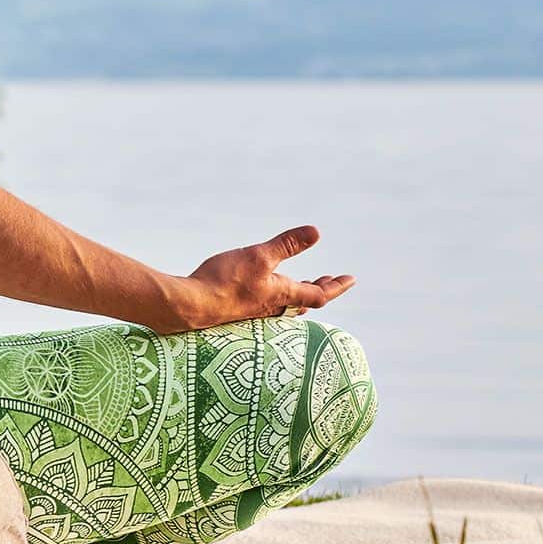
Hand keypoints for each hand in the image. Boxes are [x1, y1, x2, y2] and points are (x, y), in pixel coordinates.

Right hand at [178, 225, 354, 331]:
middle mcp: (273, 306)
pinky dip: (279, 297)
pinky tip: (268, 292)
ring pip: (287, 305)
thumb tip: (317, 232)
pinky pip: (269, 306)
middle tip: (333, 279)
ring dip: (301, 294)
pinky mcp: (240, 311)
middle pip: (305, 301)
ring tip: (306, 286)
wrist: (192, 306)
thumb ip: (287, 244)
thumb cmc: (226, 282)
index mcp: (283, 294)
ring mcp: (256, 311)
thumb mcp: (259, 256)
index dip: (337, 285)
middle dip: (321, 288)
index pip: (319, 293)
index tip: (351, 278)